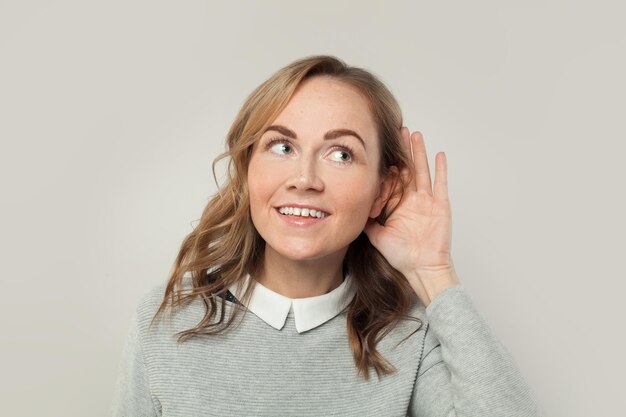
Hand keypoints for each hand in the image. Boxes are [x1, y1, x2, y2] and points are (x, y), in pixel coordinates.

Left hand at [364, 128, 460, 305]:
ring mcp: (427, 202)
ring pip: (422, 171)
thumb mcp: (377, 236)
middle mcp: (413, 200)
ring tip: (415, 135)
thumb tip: (350, 211)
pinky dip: (440, 170)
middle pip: (407, 169)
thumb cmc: (402, 256)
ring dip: (419, 153)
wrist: (421, 268)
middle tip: (398, 131)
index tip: (381, 148)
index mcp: (399, 205)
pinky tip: (438, 154)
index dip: (388, 165)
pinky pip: (440, 184)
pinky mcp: (440, 206)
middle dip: (403, 151)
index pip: (392, 179)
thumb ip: (366, 222)